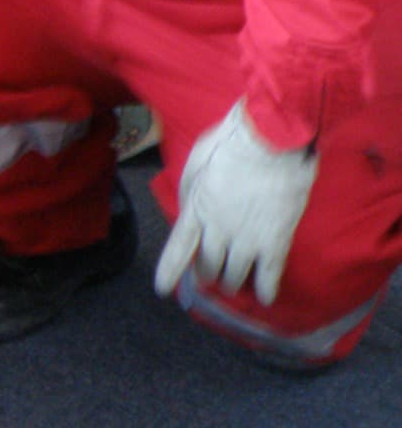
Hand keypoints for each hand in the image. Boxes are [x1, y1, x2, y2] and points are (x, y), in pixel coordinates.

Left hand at [154, 99, 316, 305]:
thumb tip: (190, 214)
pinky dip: (265, 290)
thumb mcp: (196, 163)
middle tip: (208, 275)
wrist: (270, 141)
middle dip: (206, 273)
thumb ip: (192, 192)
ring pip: (235, 274)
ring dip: (230, 282)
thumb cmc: (230, 143)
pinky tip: (263, 297)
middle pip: (208, 264)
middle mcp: (218, 229)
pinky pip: (269, 275)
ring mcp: (247, 239)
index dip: (170, 270)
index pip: (179, 247)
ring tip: (230, 284)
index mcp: (196, 208)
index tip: (163, 289)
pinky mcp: (275, 242)